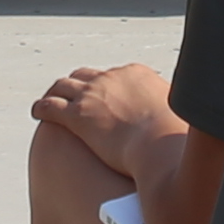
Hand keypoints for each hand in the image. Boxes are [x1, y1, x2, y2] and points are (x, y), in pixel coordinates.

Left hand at [33, 62, 174, 160]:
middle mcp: (112, 78)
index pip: (117, 76)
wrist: (161, 148)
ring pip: (64, 86)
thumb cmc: (176, 142)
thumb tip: (186, 126)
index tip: (107, 96)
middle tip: (75, 96)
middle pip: (88, 76)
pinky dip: (42, 107)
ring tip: (51, 99)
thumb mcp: (182, 118)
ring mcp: (92, 94)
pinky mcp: (76, 115)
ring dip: (56, 92)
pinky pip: (51, 106)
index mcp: (137, 75)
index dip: (108, 86)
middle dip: (80, 85)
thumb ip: (175, 115)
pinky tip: (37, 112)